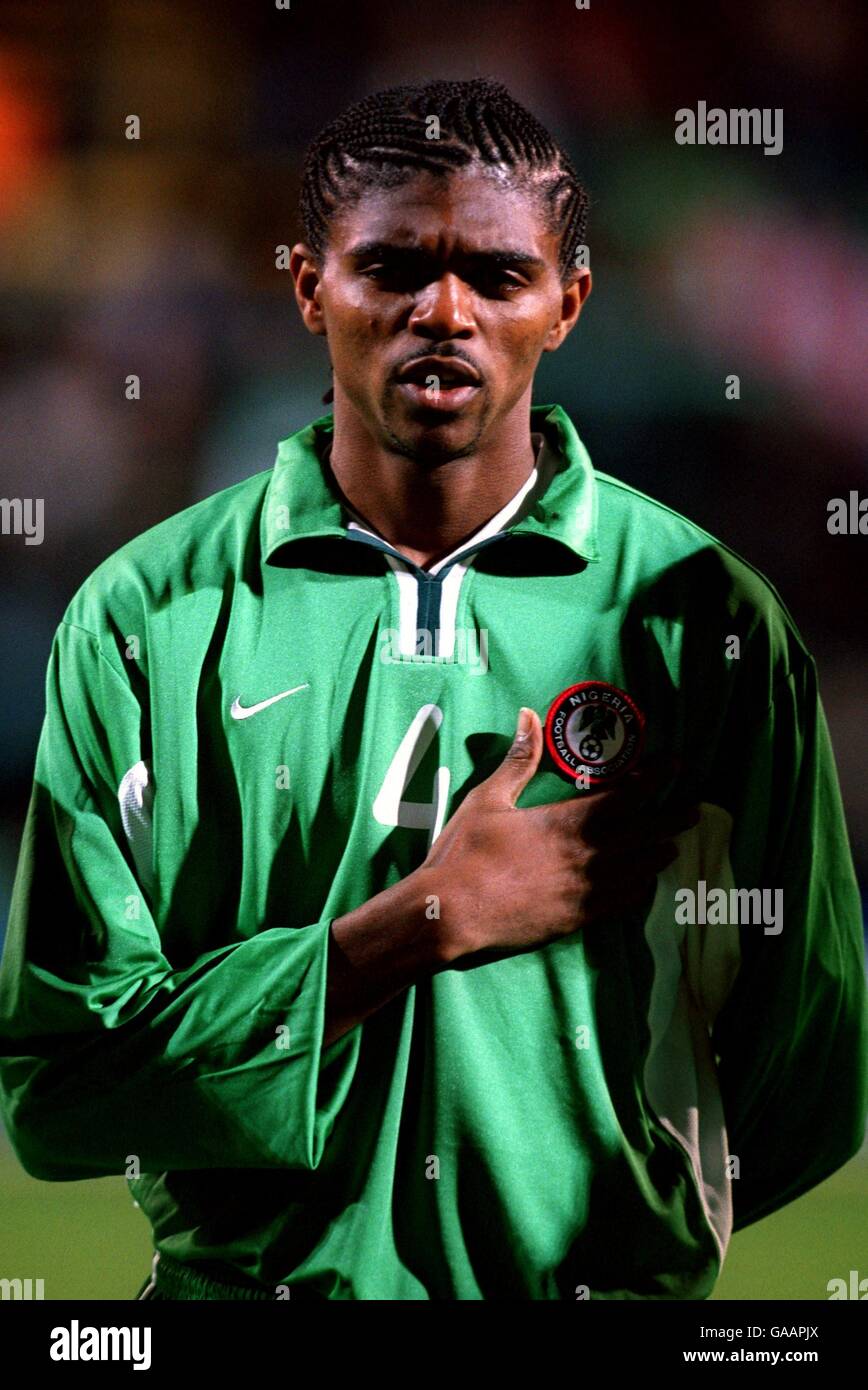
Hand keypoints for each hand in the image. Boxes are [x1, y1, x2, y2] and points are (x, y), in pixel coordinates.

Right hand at [421, 706, 697, 962]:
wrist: (451, 915)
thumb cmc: (465, 854)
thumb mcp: (488, 799)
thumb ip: (518, 760)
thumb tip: (528, 716)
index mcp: (569, 822)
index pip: (627, 795)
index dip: (656, 777)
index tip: (675, 765)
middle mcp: (589, 856)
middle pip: (648, 834)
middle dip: (673, 818)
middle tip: (693, 808)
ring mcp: (587, 892)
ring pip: (642, 871)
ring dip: (660, 854)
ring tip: (671, 846)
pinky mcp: (578, 920)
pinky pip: (624, 904)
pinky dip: (640, 890)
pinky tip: (643, 886)